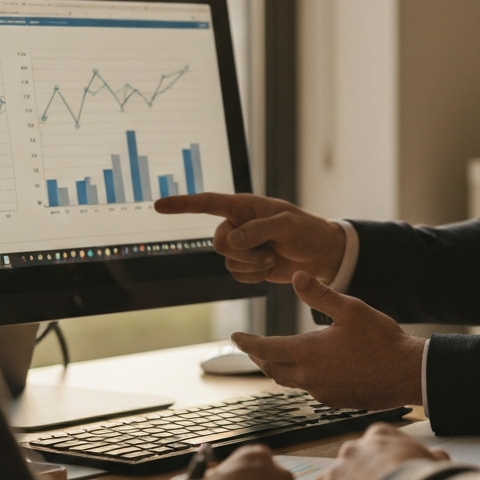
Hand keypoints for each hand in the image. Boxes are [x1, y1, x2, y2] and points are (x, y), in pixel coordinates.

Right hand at [154, 192, 346, 284]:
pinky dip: (253, 276)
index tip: (158, 206)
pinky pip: (237, 275)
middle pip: (218, 243)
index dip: (182, 205)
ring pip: (228, 262)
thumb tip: (233, 240)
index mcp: (244, 206)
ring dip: (252, 265)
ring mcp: (242, 246)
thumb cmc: (307, 230)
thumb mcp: (287, 225)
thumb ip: (259, 229)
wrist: (320, 254)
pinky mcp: (247, 264)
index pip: (207, 203)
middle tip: (267, 252)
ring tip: (273, 258)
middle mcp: (238, 224)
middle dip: (243, 253)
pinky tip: (269, 268)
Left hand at [231, 271, 424, 408]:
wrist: (408, 373)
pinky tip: (312, 369)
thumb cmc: (381, 340)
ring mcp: (323, 392)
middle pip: (273, 368)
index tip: (235, 337)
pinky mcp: (336, 401)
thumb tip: (296, 277)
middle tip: (252, 348)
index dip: (247, 343)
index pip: (266, 349)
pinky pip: (310, 389)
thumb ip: (320, 294)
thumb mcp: (351, 309)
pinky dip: (302, 377)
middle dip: (259, 357)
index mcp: (308, 352)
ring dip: (279, 368)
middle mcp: (310, 377)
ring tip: (277, 357)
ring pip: (290, 381)